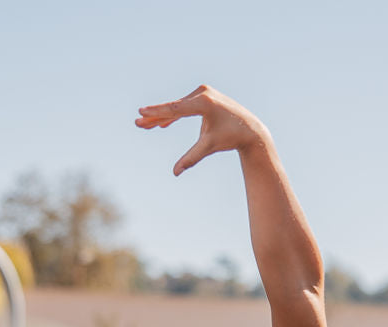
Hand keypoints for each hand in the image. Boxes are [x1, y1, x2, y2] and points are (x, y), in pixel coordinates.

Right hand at [135, 84, 270, 175]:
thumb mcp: (209, 146)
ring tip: (145, 124)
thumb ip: (191, 157)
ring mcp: (203, 93)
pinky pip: (185, 107)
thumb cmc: (230, 138)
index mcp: (204, 103)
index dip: (158, 112)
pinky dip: (175, 115)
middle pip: (174, 107)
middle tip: (137, 122)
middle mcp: (202, 93)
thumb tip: (175, 172)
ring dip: (162, 117)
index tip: (142, 112)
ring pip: (178, 107)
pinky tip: (163, 124)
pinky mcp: (204, 97)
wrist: (249, 128)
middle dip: (156, 116)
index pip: (176, 109)